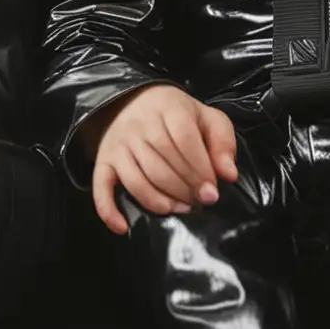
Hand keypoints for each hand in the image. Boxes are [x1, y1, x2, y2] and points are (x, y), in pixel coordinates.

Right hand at [85, 84, 238, 234]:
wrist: (132, 101)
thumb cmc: (176, 114)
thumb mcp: (206, 117)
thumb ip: (222, 142)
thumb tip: (229, 174)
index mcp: (168, 108)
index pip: (184, 142)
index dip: (199, 171)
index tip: (212, 192)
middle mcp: (138, 126)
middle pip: (161, 165)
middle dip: (184, 189)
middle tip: (199, 201)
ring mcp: (118, 145)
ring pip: (137, 181)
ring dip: (160, 202)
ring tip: (180, 208)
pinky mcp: (103, 162)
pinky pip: (101, 188)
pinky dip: (109, 211)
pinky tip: (123, 227)